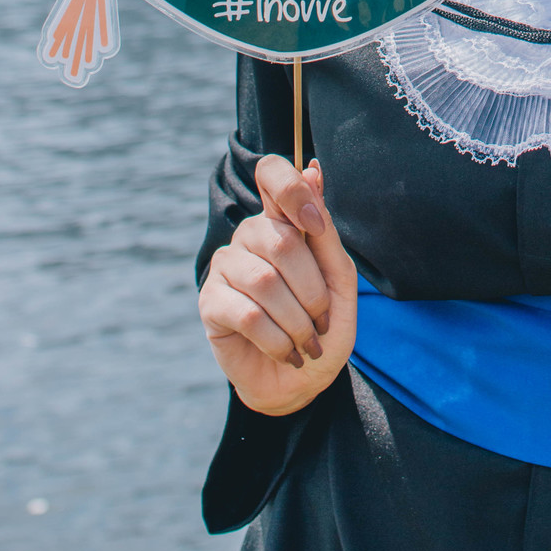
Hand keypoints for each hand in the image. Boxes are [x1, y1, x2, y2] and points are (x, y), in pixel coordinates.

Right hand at [199, 155, 357, 415]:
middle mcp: (251, 235)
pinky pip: (247, 314)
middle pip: (281, 240)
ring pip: (265, 282)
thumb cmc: (324, 325)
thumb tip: (313, 169)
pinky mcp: (210, 302)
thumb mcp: (339, 278)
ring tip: (308, 344)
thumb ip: (324, 230)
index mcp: (282, 220)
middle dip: (313, 290)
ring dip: (297, 322)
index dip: (291, 189)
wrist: (303, 381)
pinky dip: (277, 339)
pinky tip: (286, 352)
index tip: (314, 226)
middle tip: (322, 323)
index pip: (272, 173)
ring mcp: (226, 266)